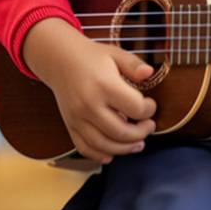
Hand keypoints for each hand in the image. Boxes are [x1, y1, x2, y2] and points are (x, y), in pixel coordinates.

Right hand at [23, 18, 156, 163]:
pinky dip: (99, 155)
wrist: (59, 59)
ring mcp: (77, 118)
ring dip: (124, 149)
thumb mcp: (116, 54)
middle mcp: (89, 105)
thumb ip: (134, 65)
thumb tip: (149, 73)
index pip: (135, 108)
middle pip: (121, 132)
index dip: (149, 109)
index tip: (151, 104)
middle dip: (141, 133)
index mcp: (104, 86)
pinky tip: (112, 154)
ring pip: (103, 145)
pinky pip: (83, 147)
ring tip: (139, 143)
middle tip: (149, 126)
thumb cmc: (92, 57)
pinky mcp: (69, 125)